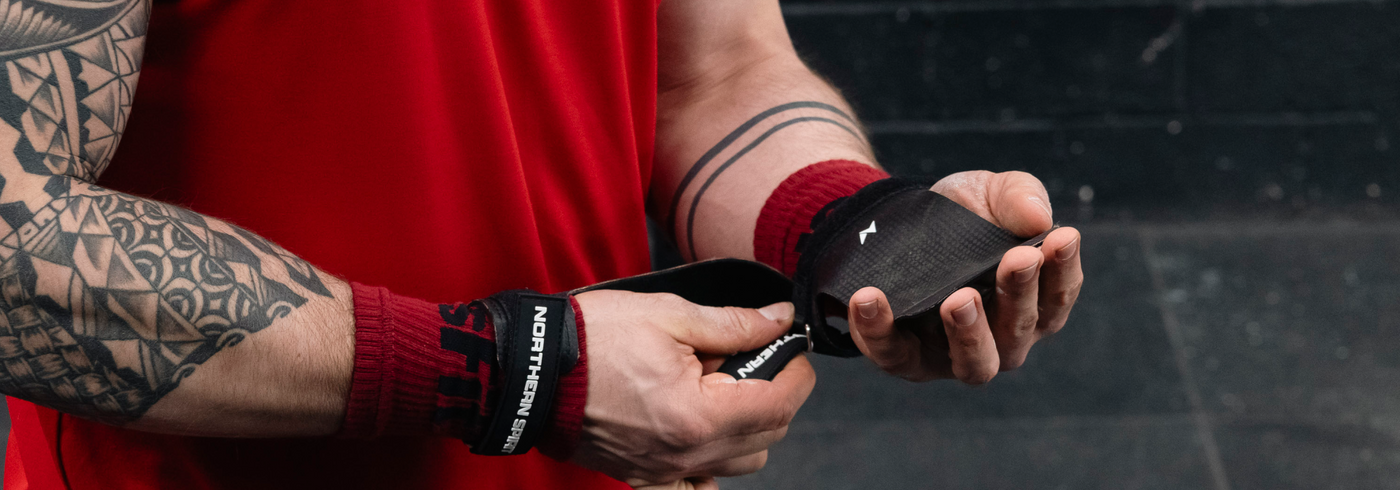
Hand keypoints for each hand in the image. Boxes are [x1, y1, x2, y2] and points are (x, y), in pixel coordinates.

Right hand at [568, 290, 814, 486]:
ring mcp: (663, 472)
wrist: (530, 367)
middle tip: (750, 356)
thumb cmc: (592, 338)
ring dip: (749, 427)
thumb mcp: (671, 314)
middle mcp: (685, 453)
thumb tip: (780, 320)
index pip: (779, 402)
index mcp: (698, 414)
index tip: (791, 346)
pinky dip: (710, 469)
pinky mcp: (641, 477)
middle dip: (774, 392)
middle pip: (768, 435)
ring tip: (719, 387)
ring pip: (740, 463)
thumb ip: (735, 324)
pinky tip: (702, 434)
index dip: (797, 370)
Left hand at [847, 170, 1082, 383]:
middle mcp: (1001, 339)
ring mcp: (952, 354)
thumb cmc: (961, 216)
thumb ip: (1020, 196)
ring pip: (973, 364)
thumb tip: (1040, 216)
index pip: (1057, 296)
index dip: (1064, 269)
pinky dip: (879, 330)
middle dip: (1020, 294)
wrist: (896, 223)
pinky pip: (892, 354)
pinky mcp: (903, 358)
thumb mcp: (990, 193)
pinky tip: (869, 298)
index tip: (1062, 237)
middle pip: (1019, 331)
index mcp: (1032, 303)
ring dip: (969, 334)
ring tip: (959, 300)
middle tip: (1018, 258)